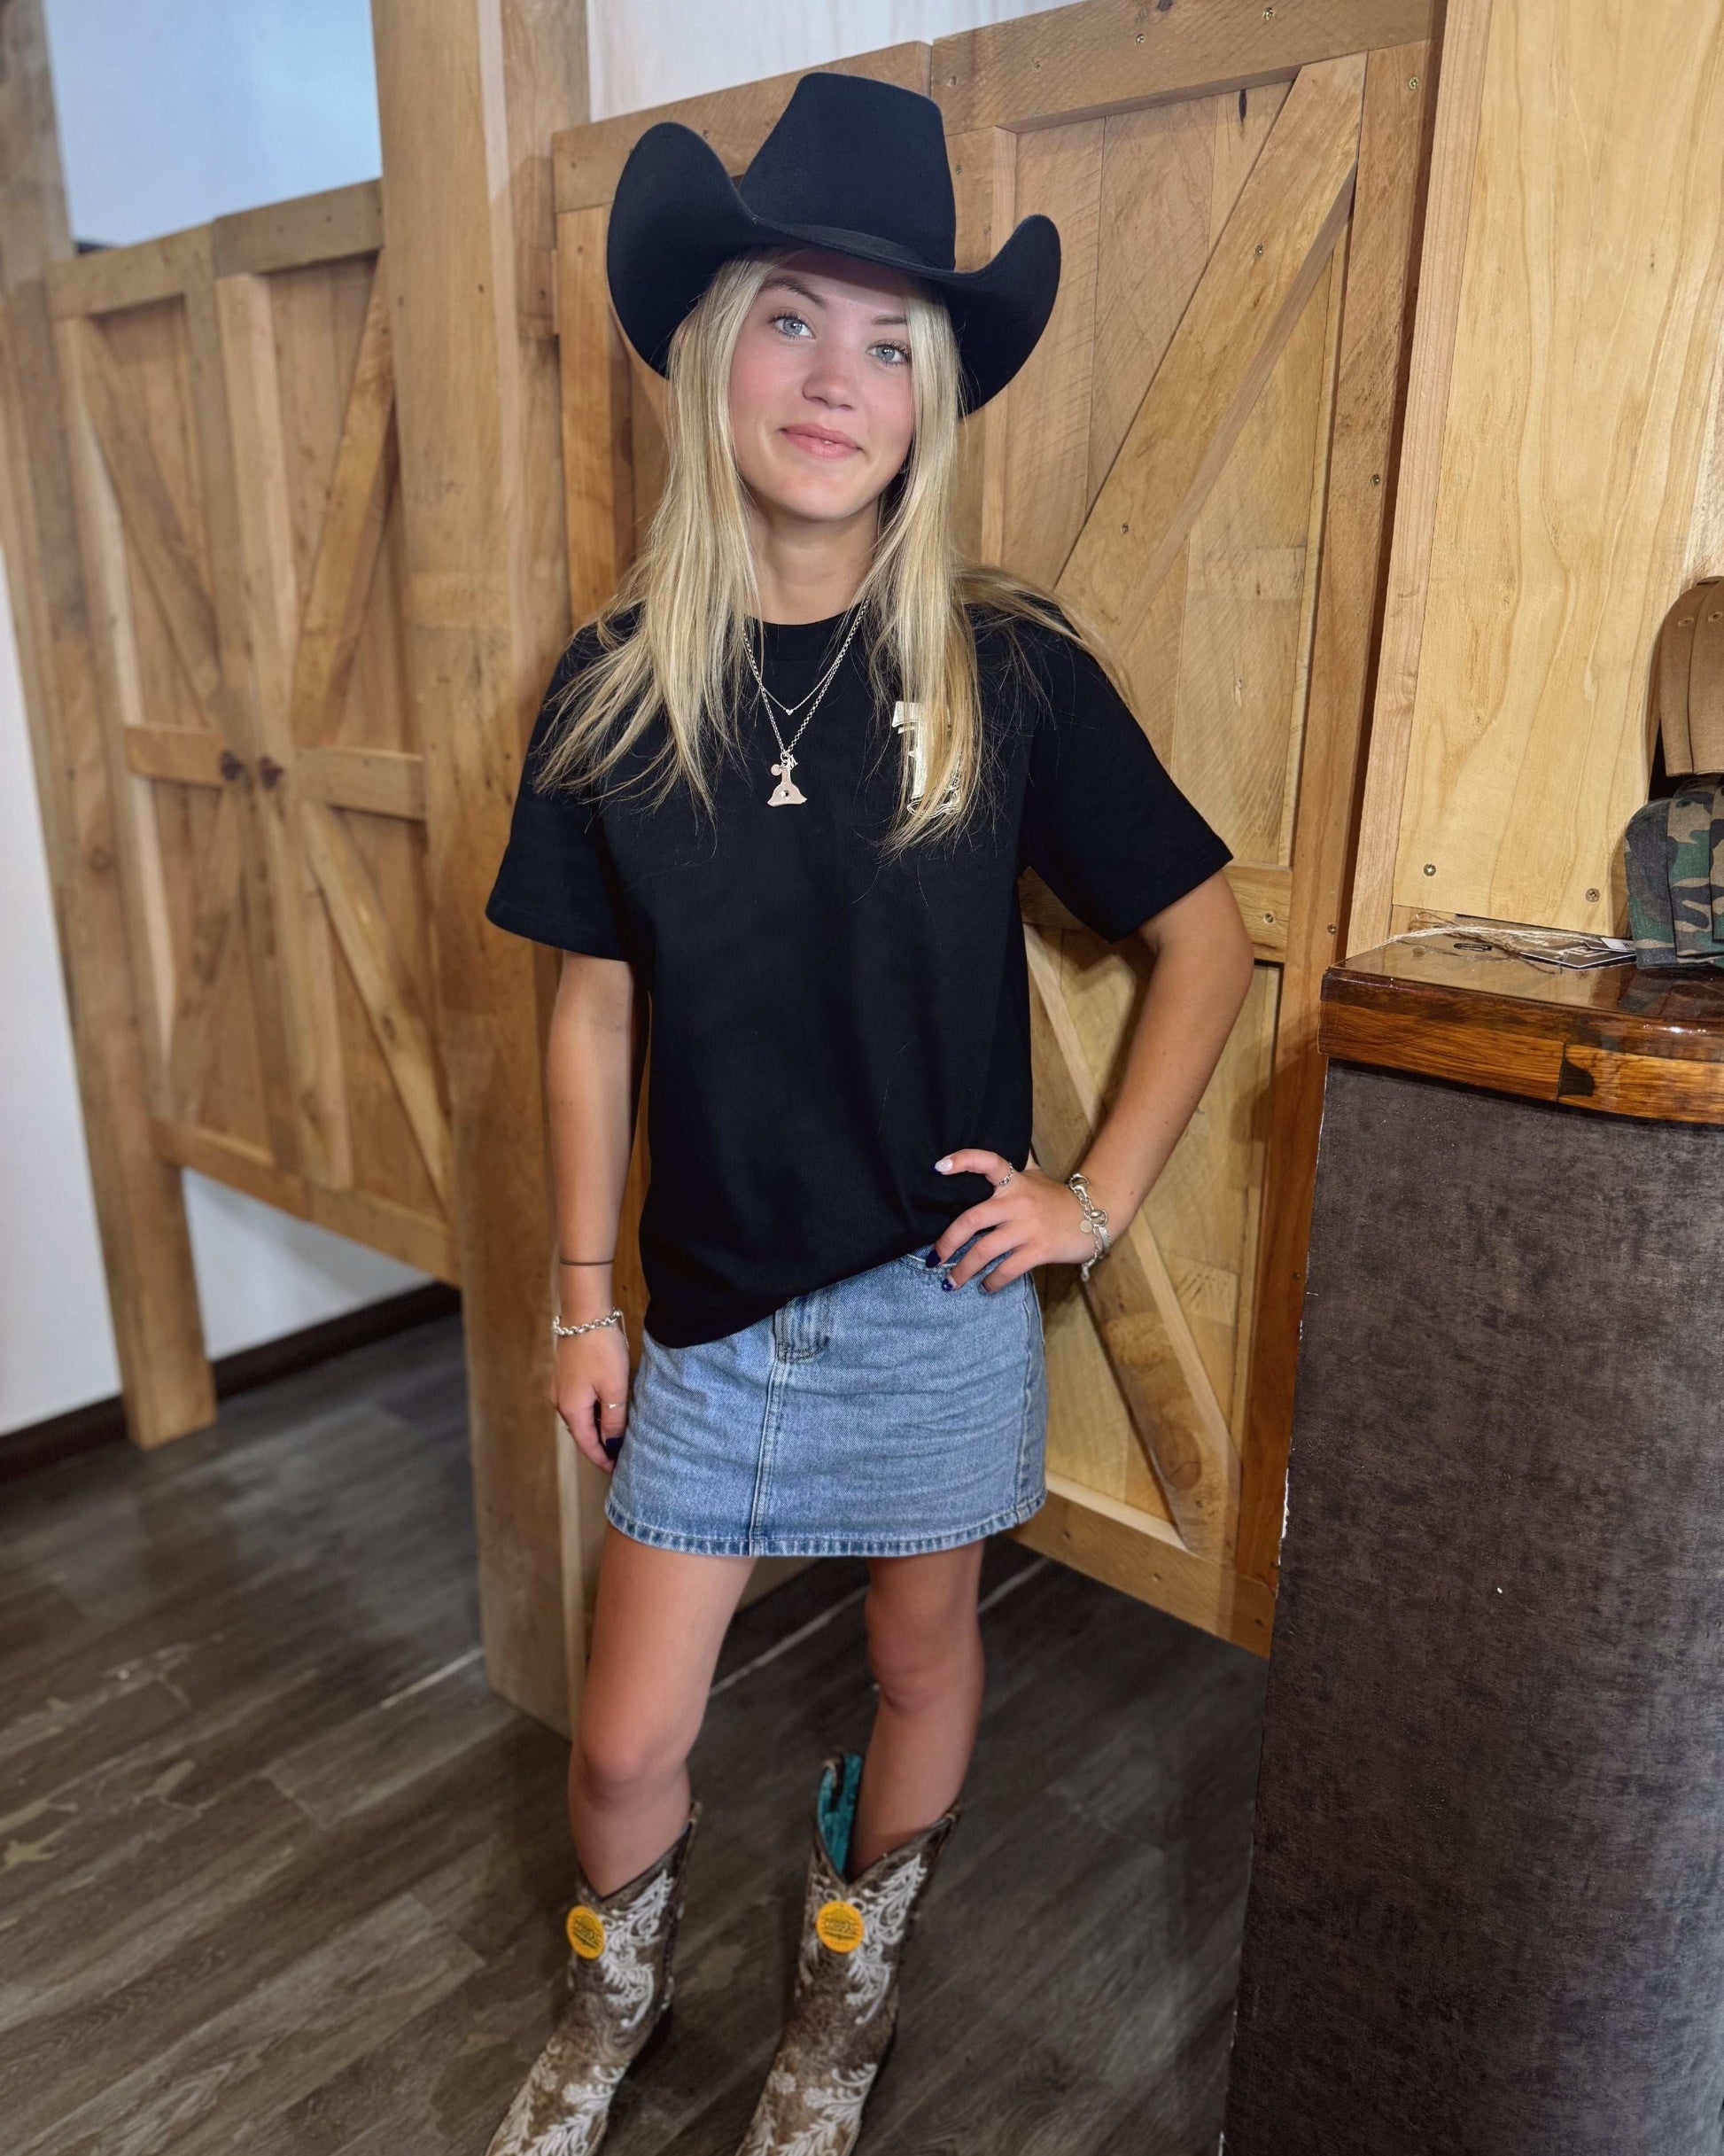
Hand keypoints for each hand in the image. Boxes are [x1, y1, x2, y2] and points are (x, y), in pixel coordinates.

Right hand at [551, 1324, 631, 1472]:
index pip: (587, 1444)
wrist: (585, 1312)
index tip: (617, 1470)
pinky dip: (593, 1412)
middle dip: (599, 1446)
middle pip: (581, 1432)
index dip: (602, 1459)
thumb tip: (611, 1443)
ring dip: (596, 1428)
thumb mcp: (614, 1388)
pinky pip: (579, 1402)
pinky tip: (607, 1410)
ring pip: (580, 1417)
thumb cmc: (601, 1350)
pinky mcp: (565, 1375)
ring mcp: (560, 1387)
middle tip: (619, 1456)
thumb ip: (613, 1419)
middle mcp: (560, 1402)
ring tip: (616, 1436)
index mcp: (571, 1410)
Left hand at [930, 1148, 1098, 1290]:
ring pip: (985, 1250)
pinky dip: (993, 1281)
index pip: (988, 1162)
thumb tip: (990, 1151)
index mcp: (1015, 1181)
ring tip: (951, 1282)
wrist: (1095, 1215)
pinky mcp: (1040, 1250)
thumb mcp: (1035, 1175)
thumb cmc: (1057, 1198)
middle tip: (934, 1259)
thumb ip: (1013, 1165)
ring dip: (963, 1269)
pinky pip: (1008, 1269)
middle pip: (972, 1219)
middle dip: (947, 1242)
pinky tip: (985, 1287)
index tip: (938, 1168)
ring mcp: (1028, 1227)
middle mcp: (1018, 1202)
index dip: (963, 1161)